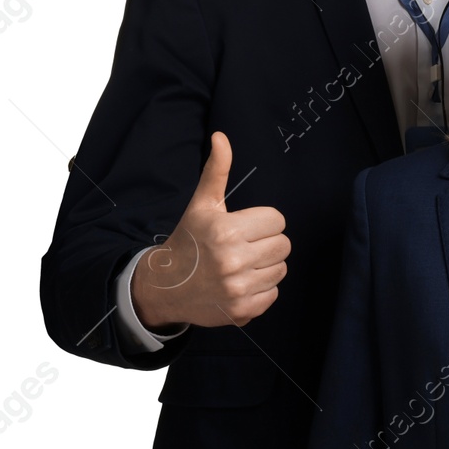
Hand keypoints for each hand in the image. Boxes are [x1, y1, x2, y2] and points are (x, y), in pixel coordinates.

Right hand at [131, 132, 290, 329]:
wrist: (164, 286)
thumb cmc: (189, 240)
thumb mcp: (203, 204)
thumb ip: (216, 170)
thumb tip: (221, 136)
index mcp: (226, 230)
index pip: (278, 220)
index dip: (263, 222)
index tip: (243, 227)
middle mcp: (232, 260)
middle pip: (283, 244)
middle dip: (266, 243)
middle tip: (243, 246)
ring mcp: (237, 288)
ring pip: (281, 269)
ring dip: (266, 266)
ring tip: (241, 264)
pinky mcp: (241, 311)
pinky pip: (274, 293)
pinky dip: (261, 289)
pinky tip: (240, 283)